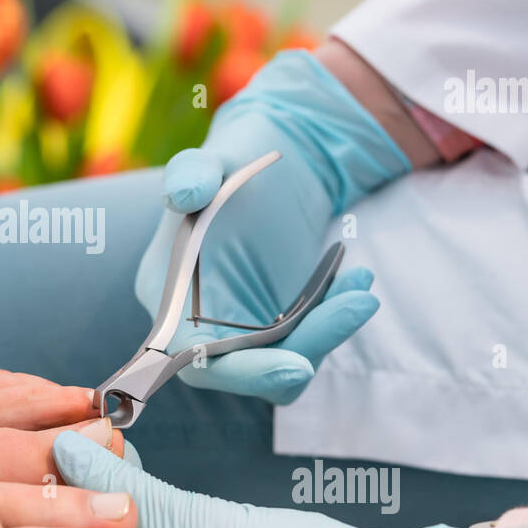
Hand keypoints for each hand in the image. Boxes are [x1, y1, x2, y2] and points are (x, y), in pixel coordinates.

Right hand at [135, 50, 409, 402]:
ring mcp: (238, 329)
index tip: (297, 365)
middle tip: (357, 307)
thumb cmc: (233, 160)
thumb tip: (185, 193)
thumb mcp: (213, 157)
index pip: (194, 358)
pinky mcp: (275, 327)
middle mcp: (195, 324)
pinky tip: (356, 278)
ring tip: (361, 287)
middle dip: (305, 346)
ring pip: (285, 361)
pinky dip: (335, 319)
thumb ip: (193, 171)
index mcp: (166, 294)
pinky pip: (306, 342)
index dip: (242, 370)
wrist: (274, 165)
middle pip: (247, 369)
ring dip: (329, 332)